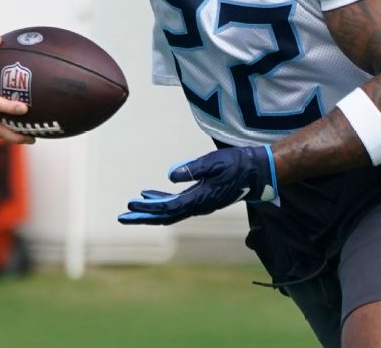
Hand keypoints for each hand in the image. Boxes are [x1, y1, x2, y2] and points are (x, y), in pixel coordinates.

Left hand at [117, 145, 276, 225]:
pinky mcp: (201, 198)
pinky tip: (149, 195)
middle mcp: (199, 206)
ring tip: (130, 208)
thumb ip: (192, 169)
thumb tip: (170, 176)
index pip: (169, 208)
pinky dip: (161, 201)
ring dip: (150, 211)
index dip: (148, 208)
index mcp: (201, 199)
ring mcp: (200, 203)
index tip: (131, 205)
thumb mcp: (214, 162)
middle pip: (165, 216)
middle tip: (122, 218)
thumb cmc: (237, 164)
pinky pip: (177, 204)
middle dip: (143, 217)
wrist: (259, 171)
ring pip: (170, 211)